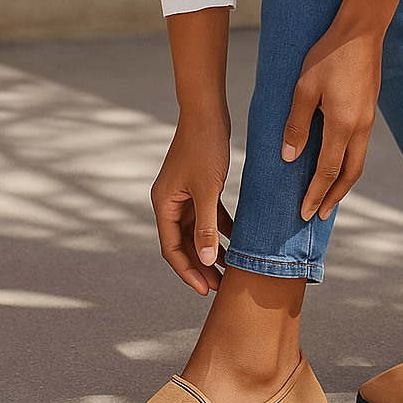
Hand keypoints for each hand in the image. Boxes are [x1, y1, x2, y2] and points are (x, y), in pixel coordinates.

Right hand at [151, 111, 232, 294]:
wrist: (207, 112)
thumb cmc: (204, 146)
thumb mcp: (207, 190)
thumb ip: (206, 227)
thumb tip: (207, 261)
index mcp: (164, 204)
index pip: (172, 248)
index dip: (188, 272)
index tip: (207, 290)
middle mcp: (170, 202)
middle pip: (184, 244)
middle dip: (202, 266)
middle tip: (222, 287)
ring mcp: (184, 194)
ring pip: (197, 232)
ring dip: (212, 250)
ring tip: (231, 270)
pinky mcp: (198, 186)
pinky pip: (208, 215)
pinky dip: (220, 229)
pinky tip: (237, 241)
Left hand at [282, 0, 401, 220]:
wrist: (361, 31)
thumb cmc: (329, 55)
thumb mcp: (304, 87)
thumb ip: (296, 124)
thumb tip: (289, 157)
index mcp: (343, 124)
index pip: (328, 170)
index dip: (316, 193)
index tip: (305, 212)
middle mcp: (361, 127)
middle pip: (350, 174)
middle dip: (334, 197)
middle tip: (319, 215)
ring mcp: (368, 119)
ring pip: (359, 161)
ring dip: (344, 182)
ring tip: (330, 196)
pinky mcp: (370, 110)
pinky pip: (360, 146)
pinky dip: (349, 163)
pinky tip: (338, 161)